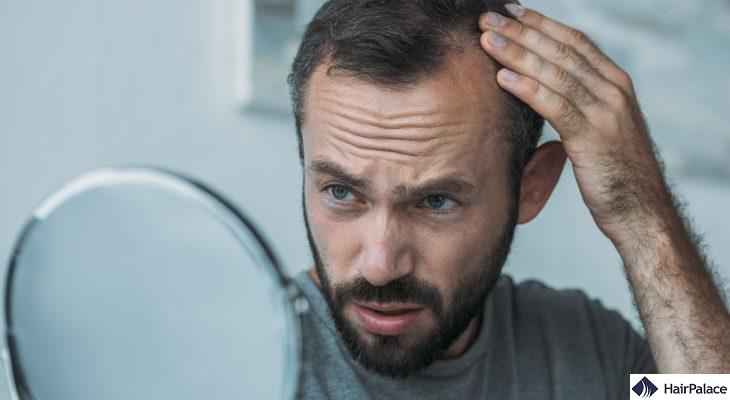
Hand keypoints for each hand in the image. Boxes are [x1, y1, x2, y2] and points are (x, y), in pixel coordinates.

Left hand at [479, 4, 672, 241]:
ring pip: (556, 73)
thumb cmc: (615, 171)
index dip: (540, 24)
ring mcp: (606, 112)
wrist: (641, 210)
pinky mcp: (593, 138)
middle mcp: (614, 91)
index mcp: (616, 83)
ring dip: (517, 54)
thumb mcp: (601, 127)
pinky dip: (527, 89)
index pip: (574, 41)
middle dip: (522, 32)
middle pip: (561, 51)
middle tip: (487, 18)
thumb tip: (545, 86)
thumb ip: (580, 102)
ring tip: (487, 41)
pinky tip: (502, 79)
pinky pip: (556, 106)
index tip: (510, 12)